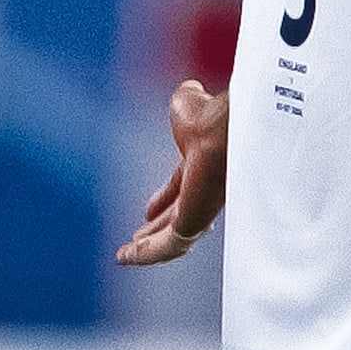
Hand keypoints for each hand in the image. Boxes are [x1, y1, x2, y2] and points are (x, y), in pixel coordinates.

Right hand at [115, 79, 229, 265]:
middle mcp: (205, 191)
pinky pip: (168, 246)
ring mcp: (202, 208)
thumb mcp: (188, 102)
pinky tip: (125, 258)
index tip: (147, 211)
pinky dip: (145, 254)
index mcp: (202, 165)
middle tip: (137, 237)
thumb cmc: (211, 114)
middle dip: (156, 228)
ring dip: (148, 248)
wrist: (225, 129)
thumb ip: (188, 100)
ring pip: (174, 238)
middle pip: (177, 217)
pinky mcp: (195, 222)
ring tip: (126, 256)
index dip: (162, 200)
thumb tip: (192, 90)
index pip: (180, 189)